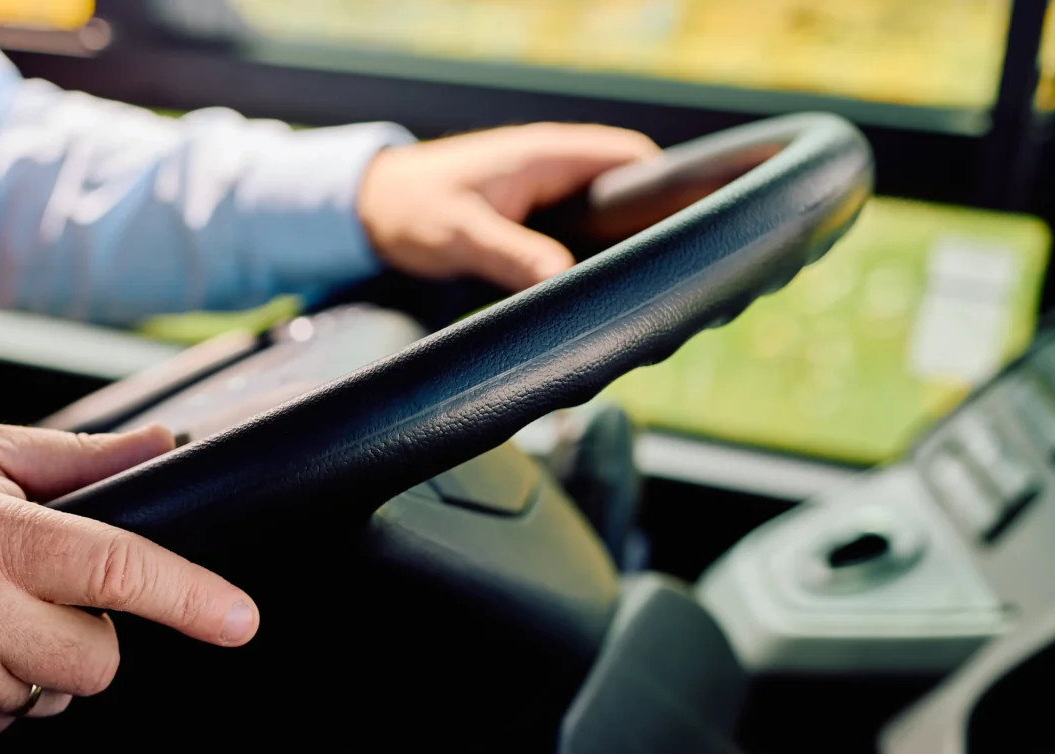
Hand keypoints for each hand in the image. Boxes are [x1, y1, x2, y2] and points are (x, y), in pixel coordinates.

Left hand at [357, 123, 658, 291]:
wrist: (368, 208)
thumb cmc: (411, 208)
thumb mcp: (463, 235)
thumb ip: (515, 256)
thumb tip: (566, 284)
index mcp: (549, 156)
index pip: (634, 160)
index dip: (669, 193)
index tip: (686, 237)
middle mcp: (554, 170)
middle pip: (628, 195)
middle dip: (649, 231)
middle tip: (664, 281)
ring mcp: (544, 195)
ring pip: (603, 221)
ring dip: (619, 252)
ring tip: (637, 295)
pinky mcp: (531, 223)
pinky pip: (577, 239)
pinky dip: (590, 263)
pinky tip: (594, 297)